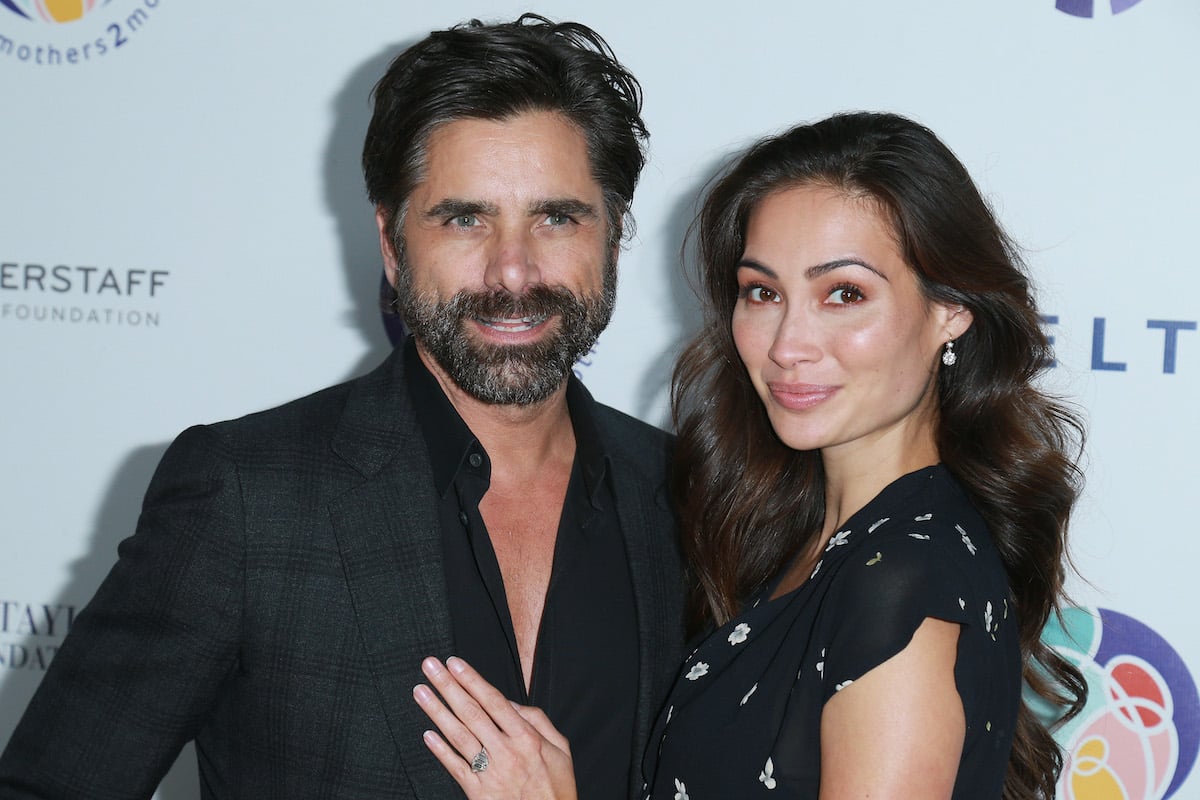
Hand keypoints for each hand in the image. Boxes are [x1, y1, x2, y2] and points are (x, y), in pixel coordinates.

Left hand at [414, 656, 577, 799]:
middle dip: (448, 686)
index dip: (472, 679)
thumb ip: (538, 721)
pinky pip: (455, 767)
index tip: (454, 663)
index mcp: (527, 738)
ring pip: (458, 735)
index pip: (493, 701)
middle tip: (430, 667)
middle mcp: (506, 752)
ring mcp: (490, 772)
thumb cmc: (556, 789)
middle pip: (471, 712)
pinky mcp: (478, 793)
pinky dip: (440, 750)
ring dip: (436, 710)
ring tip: (420, 692)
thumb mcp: (561, 749)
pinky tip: (427, 734)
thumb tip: (511, 704)